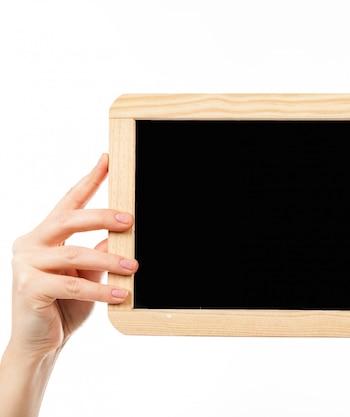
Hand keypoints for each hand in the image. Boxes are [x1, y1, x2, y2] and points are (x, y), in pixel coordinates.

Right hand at [9, 154, 137, 356]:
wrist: (42, 342)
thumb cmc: (65, 304)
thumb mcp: (87, 272)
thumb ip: (100, 251)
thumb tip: (122, 233)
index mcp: (44, 235)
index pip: (68, 202)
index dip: (89, 180)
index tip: (107, 160)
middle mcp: (31, 243)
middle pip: (69, 220)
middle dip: (103, 216)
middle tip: (131, 219)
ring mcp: (26, 264)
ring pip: (74, 253)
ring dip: (109, 259)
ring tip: (134, 267)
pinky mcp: (29, 287)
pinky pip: (72, 284)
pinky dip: (99, 289)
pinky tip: (120, 294)